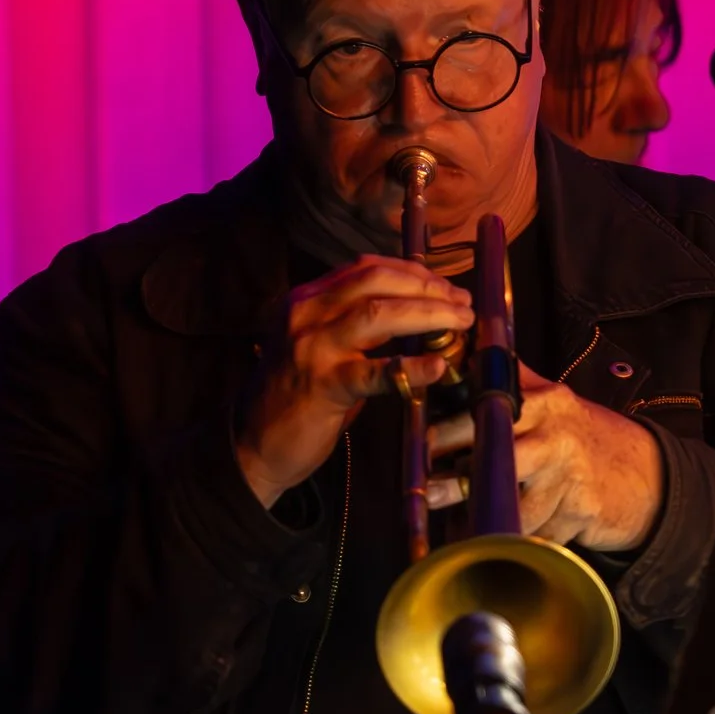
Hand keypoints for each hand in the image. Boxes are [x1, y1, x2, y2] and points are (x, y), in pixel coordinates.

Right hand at [234, 257, 469, 507]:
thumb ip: (355, 326)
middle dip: (426, 287)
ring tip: (460, 322)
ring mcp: (312, 348)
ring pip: (378, 315)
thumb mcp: (318, 346)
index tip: (445, 285)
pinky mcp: (323, 385)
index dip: (411, 272)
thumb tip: (415, 314)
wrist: (252, 444)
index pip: (364, 269)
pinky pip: (375, 372)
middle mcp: (305, 313)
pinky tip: (438, 367)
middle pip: (374, 282)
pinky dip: (411, 367)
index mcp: (305, 299)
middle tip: (462, 302)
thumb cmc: (294, 396)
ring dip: (427, 314)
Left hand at [428, 366, 663, 553]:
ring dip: (482, 520)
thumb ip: (514, 378)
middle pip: (500, 459)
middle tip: (429, 491)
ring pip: (514, 508)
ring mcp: (569, 480)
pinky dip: (514, 542)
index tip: (425, 443)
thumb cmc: (583, 436)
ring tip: (456, 526)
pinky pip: (535, 535)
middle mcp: (557, 439)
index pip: (494, 411)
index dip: (455, 429)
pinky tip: (495, 543)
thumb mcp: (555, 400)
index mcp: (546, 404)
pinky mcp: (578, 515)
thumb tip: (470, 347)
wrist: (643, 475)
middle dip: (459, 479)